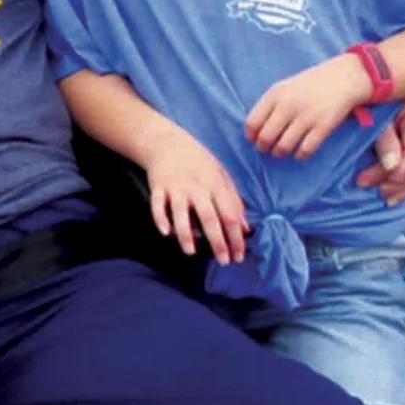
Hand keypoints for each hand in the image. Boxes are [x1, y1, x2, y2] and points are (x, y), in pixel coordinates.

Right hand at [144, 128, 248, 262]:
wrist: (169, 143)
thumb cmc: (199, 162)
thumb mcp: (222, 175)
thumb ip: (234, 201)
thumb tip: (246, 228)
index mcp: (215, 185)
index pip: (230, 215)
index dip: (236, 238)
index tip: (239, 256)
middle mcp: (197, 188)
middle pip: (209, 218)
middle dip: (218, 242)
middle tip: (224, 261)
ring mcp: (176, 187)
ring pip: (181, 213)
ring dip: (186, 234)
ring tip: (191, 252)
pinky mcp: (158, 187)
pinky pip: (158, 205)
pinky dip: (160, 219)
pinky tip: (166, 233)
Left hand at [246, 53, 375, 159]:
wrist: (342, 79)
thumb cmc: (309, 85)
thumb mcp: (284, 87)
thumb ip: (269, 105)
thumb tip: (253, 131)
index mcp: (276, 94)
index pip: (253, 122)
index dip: (251, 135)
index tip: (253, 139)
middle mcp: (288, 105)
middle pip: (266, 137)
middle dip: (263, 147)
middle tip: (266, 149)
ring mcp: (306, 117)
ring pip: (283, 147)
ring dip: (279, 152)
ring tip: (281, 151)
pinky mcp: (323, 127)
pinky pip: (305, 150)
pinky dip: (299, 155)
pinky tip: (299, 153)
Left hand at [358, 93, 404, 204]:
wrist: (397, 82)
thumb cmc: (387, 93)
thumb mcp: (383, 110)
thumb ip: (386, 138)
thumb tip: (391, 168)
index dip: (403, 169)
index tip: (383, 181)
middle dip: (394, 180)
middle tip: (367, 184)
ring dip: (399, 186)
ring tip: (380, 196)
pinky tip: (393, 196)